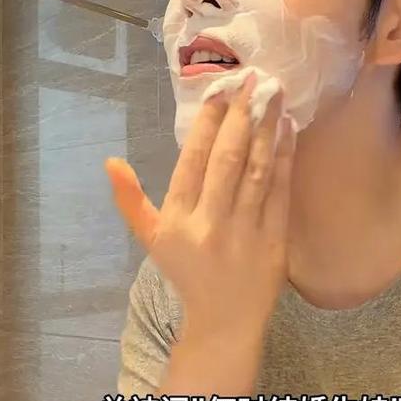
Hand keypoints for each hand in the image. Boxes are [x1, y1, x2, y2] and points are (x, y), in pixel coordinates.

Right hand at [104, 72, 296, 340]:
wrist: (224, 322)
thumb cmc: (186, 272)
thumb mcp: (151, 239)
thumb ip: (130, 200)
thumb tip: (110, 161)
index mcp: (177, 220)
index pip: (192, 160)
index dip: (208, 122)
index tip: (221, 89)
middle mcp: (210, 223)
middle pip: (227, 158)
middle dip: (241, 114)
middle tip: (255, 78)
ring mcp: (245, 232)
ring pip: (257, 169)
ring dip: (267, 128)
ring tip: (274, 94)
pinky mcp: (275, 240)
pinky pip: (280, 191)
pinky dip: (285, 157)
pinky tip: (289, 129)